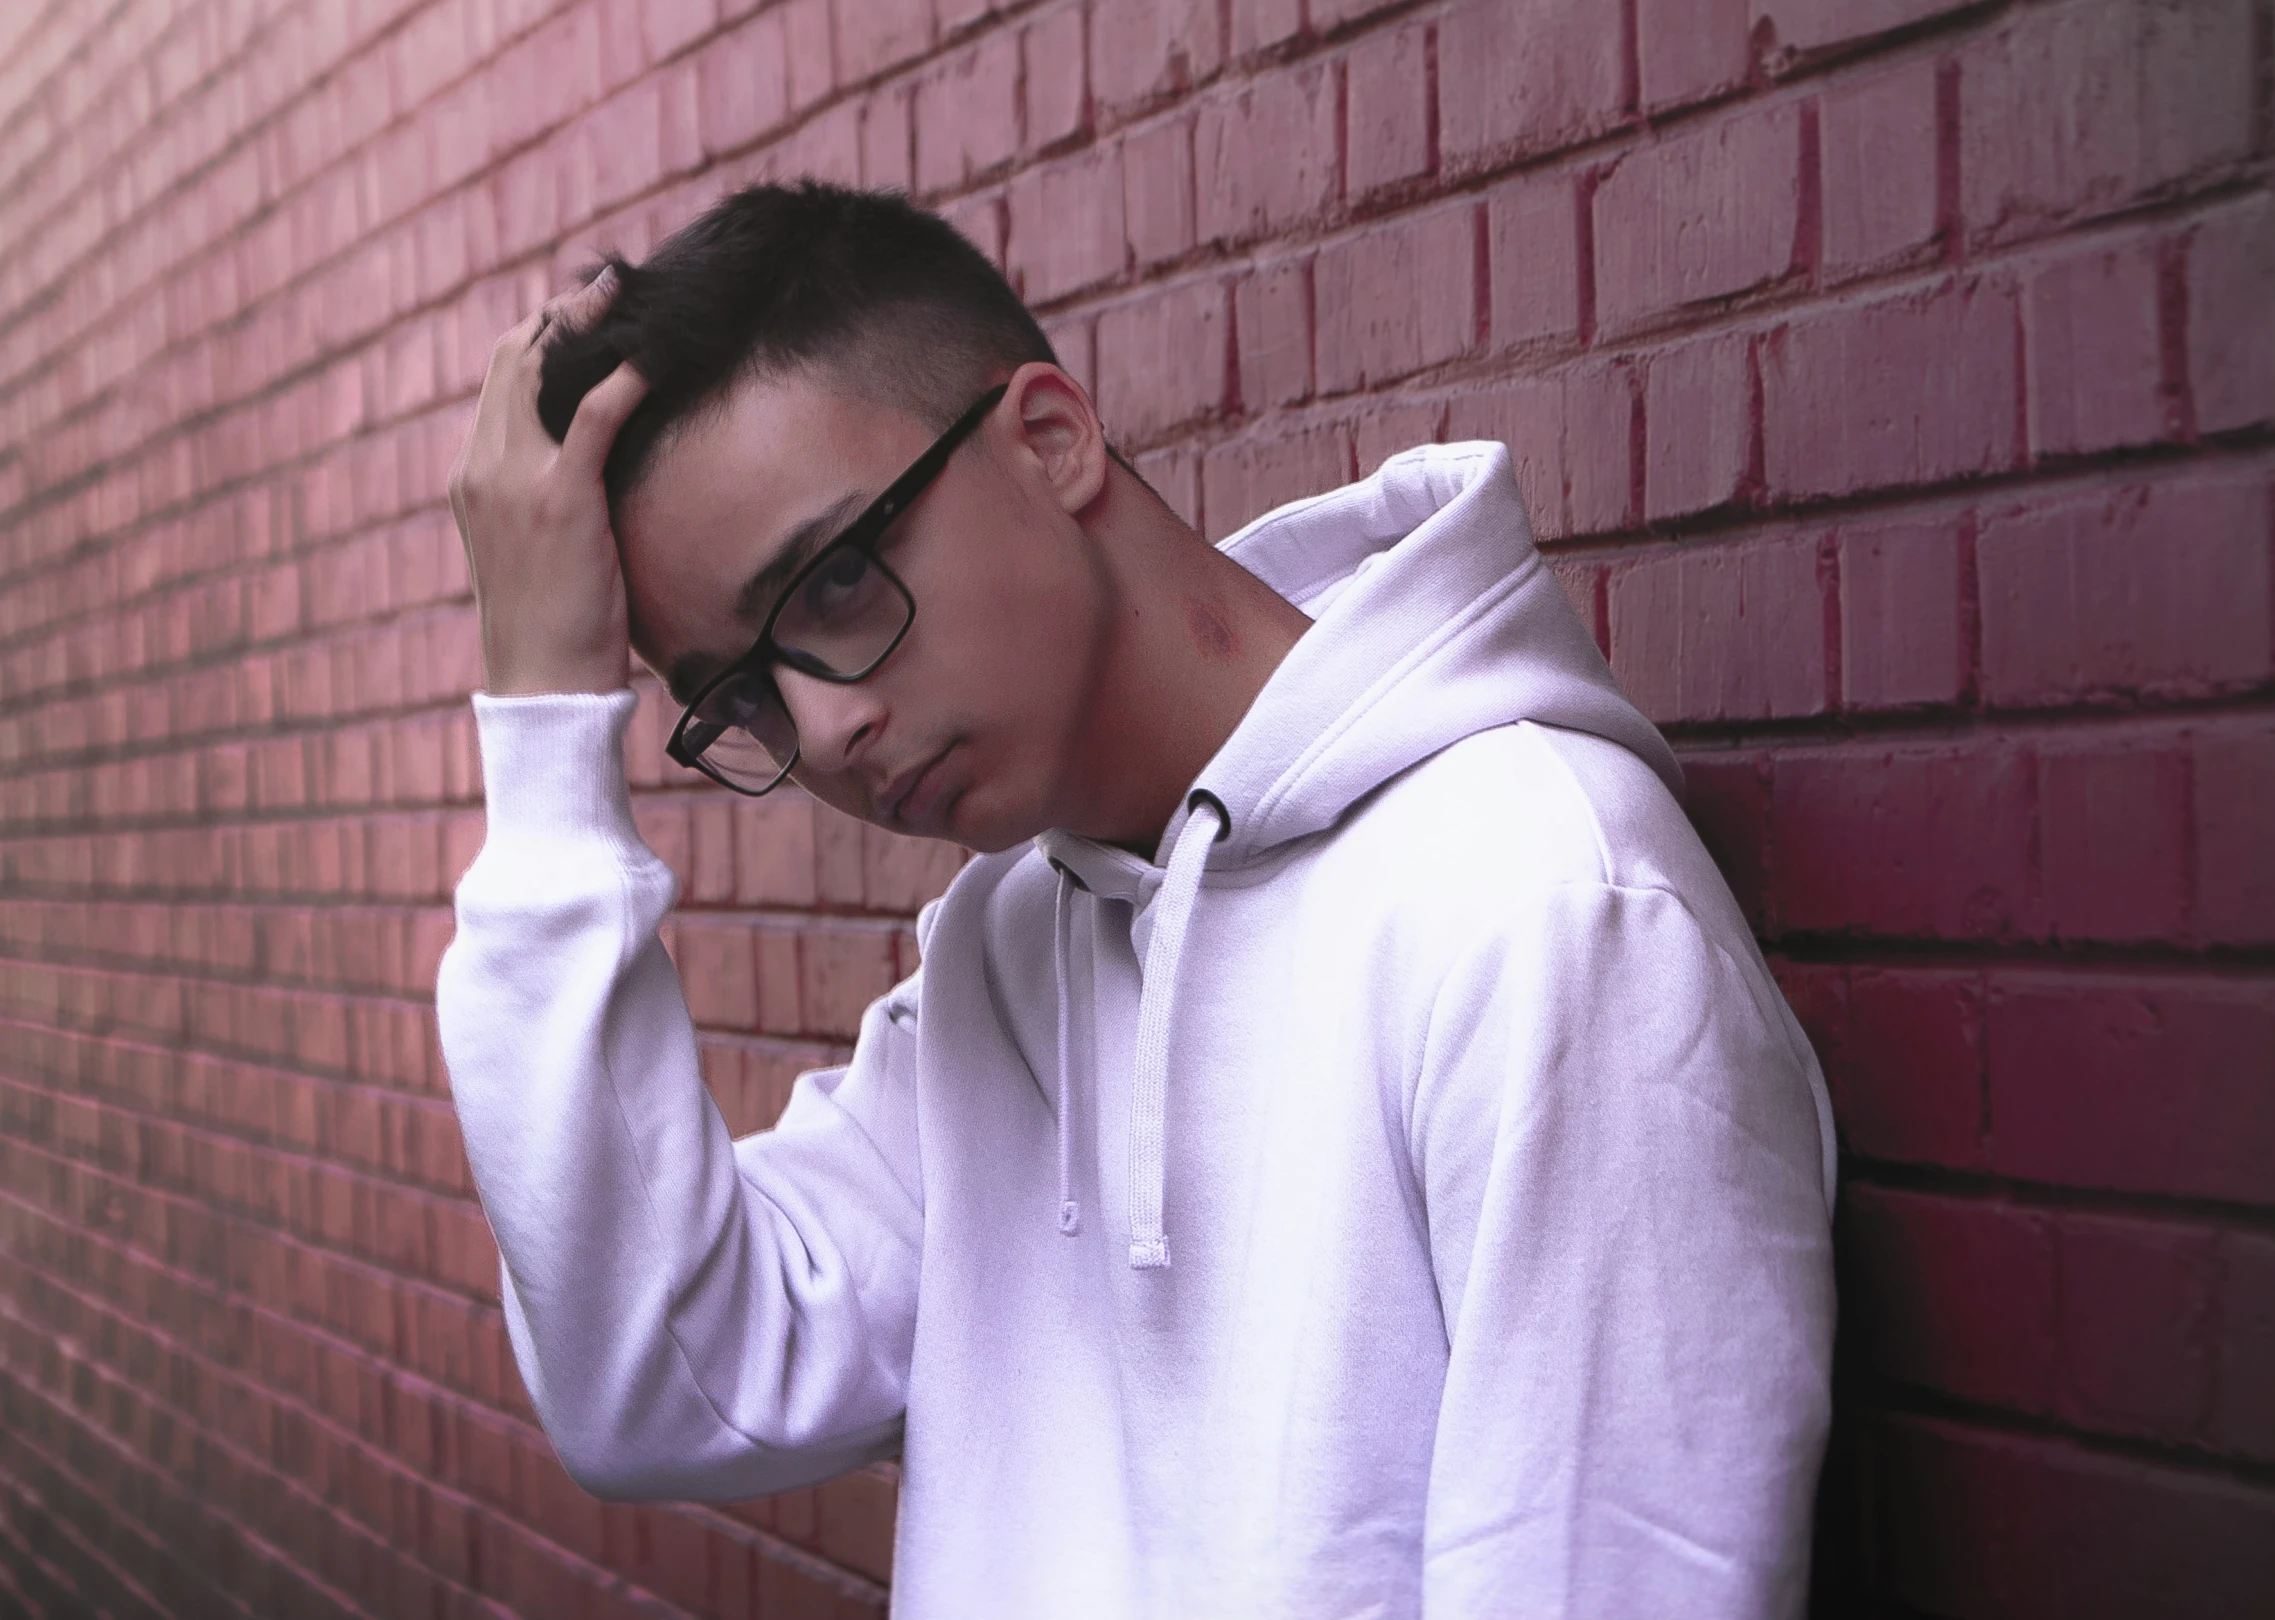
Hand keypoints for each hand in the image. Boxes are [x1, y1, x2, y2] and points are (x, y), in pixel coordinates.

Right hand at [448, 269, 649, 695]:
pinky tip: (651, 358)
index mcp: (471, 476)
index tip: (580, 311)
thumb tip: (591, 465)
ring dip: (585, 325)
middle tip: (610, 285)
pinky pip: (593, 415)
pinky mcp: (559, 499)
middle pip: (512, 358)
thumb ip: (544, 496)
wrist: (541, 683)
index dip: (538, 336)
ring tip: (627, 296)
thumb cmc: (553, 625)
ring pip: (539, 370)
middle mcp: (481, 467)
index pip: (498, 381)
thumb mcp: (536, 547)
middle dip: (560, 313)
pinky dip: (623, 377)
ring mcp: (514, 481)